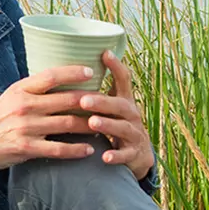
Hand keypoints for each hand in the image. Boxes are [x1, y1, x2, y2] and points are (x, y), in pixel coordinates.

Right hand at [0, 64, 102, 206]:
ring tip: (107, 126)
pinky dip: (77, 150)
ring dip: (91, 125)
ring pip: (68, 123)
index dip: (73, 71)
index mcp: (21, 89)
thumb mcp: (11, 97)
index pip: (51, 75)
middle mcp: (25, 105)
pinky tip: (90, 150)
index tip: (91, 71)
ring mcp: (25, 127)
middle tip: (110, 102)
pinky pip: (58, 148)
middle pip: (67, 100)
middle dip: (92, 101)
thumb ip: (35, 90)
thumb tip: (63, 81)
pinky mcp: (25, 148)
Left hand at [75, 51, 157, 181]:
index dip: (116, 66)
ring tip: (92, 122)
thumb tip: (70, 70)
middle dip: (102, 102)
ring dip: (108, 125)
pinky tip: (104, 157)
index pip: (123, 79)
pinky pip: (125, 155)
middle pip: (120, 105)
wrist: (138, 155)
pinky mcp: (133, 154)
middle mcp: (132, 115)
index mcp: (124, 101)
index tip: (104, 53)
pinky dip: (115, 155)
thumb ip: (96, 91)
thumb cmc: (116, 124)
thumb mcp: (111, 106)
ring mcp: (134, 134)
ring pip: (123, 128)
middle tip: (83, 100)